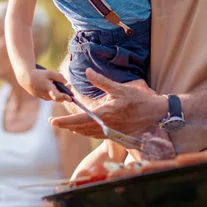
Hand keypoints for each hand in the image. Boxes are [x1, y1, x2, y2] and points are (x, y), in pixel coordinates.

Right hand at [18, 67, 70, 101]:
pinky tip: (55, 86)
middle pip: (59, 98)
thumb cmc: (38, 75)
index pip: (59, 97)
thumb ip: (59, 77)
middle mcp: (47, 96)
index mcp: (49, 90)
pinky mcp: (42, 97)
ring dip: (60, 92)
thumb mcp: (50, 73)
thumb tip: (66, 82)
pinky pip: (51, 95)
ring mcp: (44, 97)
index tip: (71, 98)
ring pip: (55, 97)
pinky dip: (54, 92)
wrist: (26, 78)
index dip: (66, 97)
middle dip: (65, 93)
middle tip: (69, 85)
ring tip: (63, 84)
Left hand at [49, 68, 165, 136]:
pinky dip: (86, 132)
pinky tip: (82, 128)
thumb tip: (87, 71)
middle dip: (66, 126)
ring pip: (87, 133)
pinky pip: (96, 135)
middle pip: (80, 129)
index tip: (53, 121)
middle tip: (54, 123)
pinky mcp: (115, 135)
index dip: (64, 122)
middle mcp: (105, 126)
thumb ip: (101, 81)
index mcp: (104, 115)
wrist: (154, 113)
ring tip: (65, 124)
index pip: (79, 120)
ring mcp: (110, 132)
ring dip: (75, 129)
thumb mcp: (118, 88)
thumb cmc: (137, 99)